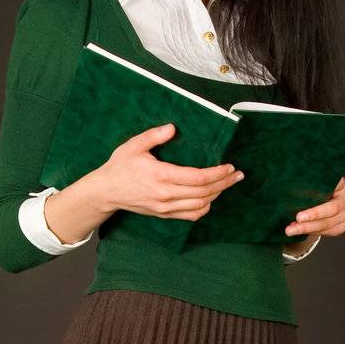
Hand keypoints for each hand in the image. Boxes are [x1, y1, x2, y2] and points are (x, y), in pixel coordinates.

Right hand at [93, 123, 244, 220]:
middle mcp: (166, 194)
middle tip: (237, 175)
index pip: (198, 177)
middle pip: (204, 192)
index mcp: (161, 176)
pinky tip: (211, 198)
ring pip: (201, 205)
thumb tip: (173, 128)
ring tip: (228, 184)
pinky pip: (191, 215)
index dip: (217, 173)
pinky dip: (205, 208)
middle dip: (224, 183)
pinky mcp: (165, 214)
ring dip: (217, 195)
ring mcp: (166, 207)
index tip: (229, 166)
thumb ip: (154, 135)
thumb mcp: (134, 146)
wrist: (107, 191)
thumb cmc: (120, 166)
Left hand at [284, 176, 344, 239]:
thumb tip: (289, 187)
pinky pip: (327, 232)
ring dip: (308, 227)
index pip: (336, 183)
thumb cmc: (309, 193)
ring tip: (291, 230)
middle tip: (298, 217)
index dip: (324, 187)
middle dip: (314, 214)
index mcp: (340, 184)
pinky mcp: (341, 226)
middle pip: (333, 208)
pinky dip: (311, 232)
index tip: (310, 190)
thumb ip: (305, 185)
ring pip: (328, 223)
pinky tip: (298, 231)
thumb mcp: (308, 185)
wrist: (314, 207)